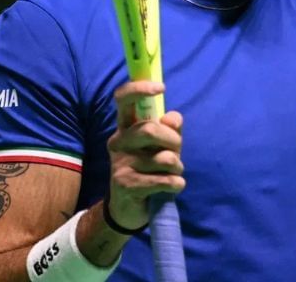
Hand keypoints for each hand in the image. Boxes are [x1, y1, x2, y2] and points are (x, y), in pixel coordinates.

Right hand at [106, 80, 184, 230]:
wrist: (127, 208)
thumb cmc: (147, 171)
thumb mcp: (159, 147)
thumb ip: (169, 130)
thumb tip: (174, 118)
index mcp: (124, 128)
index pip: (123, 99)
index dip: (140, 88)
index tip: (161, 88)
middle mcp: (118, 142)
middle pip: (151, 130)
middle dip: (174, 142)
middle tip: (177, 153)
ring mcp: (119, 164)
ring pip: (164, 158)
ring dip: (178, 167)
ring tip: (173, 174)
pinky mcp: (126, 185)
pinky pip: (165, 181)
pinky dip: (177, 184)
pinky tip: (173, 187)